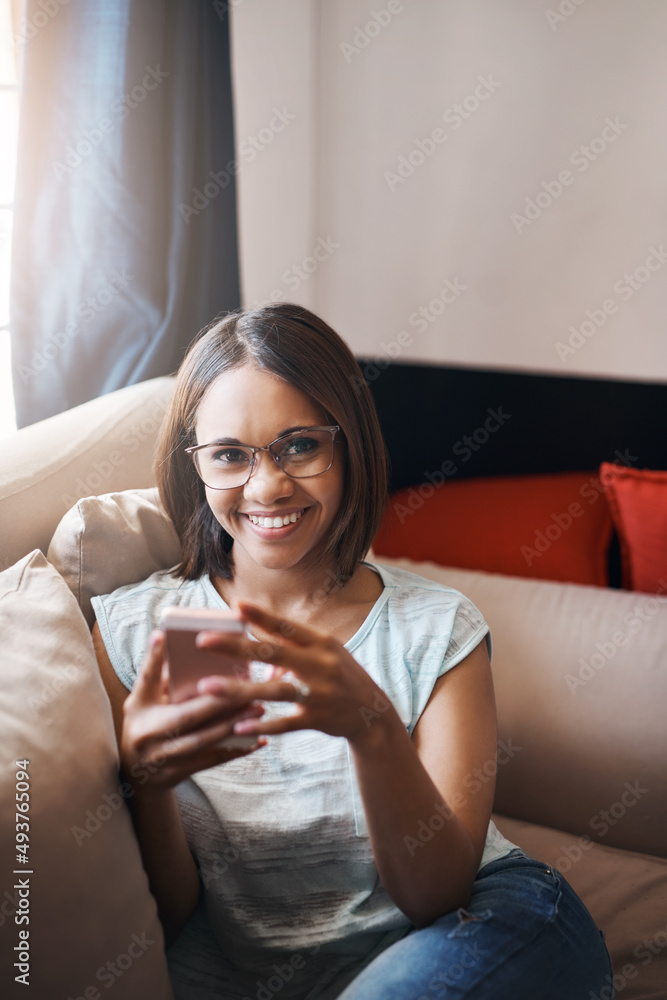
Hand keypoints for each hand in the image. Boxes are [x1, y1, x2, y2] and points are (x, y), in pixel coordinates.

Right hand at [119, 631, 265, 789]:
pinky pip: (211, 762)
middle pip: (185, 716)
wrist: (136, 774)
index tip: (163, 635)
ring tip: (258, 711)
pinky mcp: (178, 773)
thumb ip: (156, 674)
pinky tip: (257, 741)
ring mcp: (162, 757)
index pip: (146, 680)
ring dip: (232, 725)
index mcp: (138, 708)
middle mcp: (147, 733)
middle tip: (247, 688)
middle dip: (219, 703)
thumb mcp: (143, 699)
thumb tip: (167, 637)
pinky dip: (235, 751)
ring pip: (202, 741)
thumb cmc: (145, 724)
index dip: (154, 660)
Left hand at [194, 602, 399, 744]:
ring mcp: (319, 693)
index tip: (235, 605)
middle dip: (235, 646)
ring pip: (273, 690)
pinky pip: (284, 723)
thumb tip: (256, 638)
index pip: (287, 626)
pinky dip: (262, 725)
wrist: (372, 713)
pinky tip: (238, 726)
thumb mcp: (326, 653)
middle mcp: (320, 665)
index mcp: (321, 643)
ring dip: (239, 689)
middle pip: (272, 653)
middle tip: (203, 640)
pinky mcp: (317, 719)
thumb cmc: (341, 676)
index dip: (261, 615)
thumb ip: (292, 645)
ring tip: (207, 687)